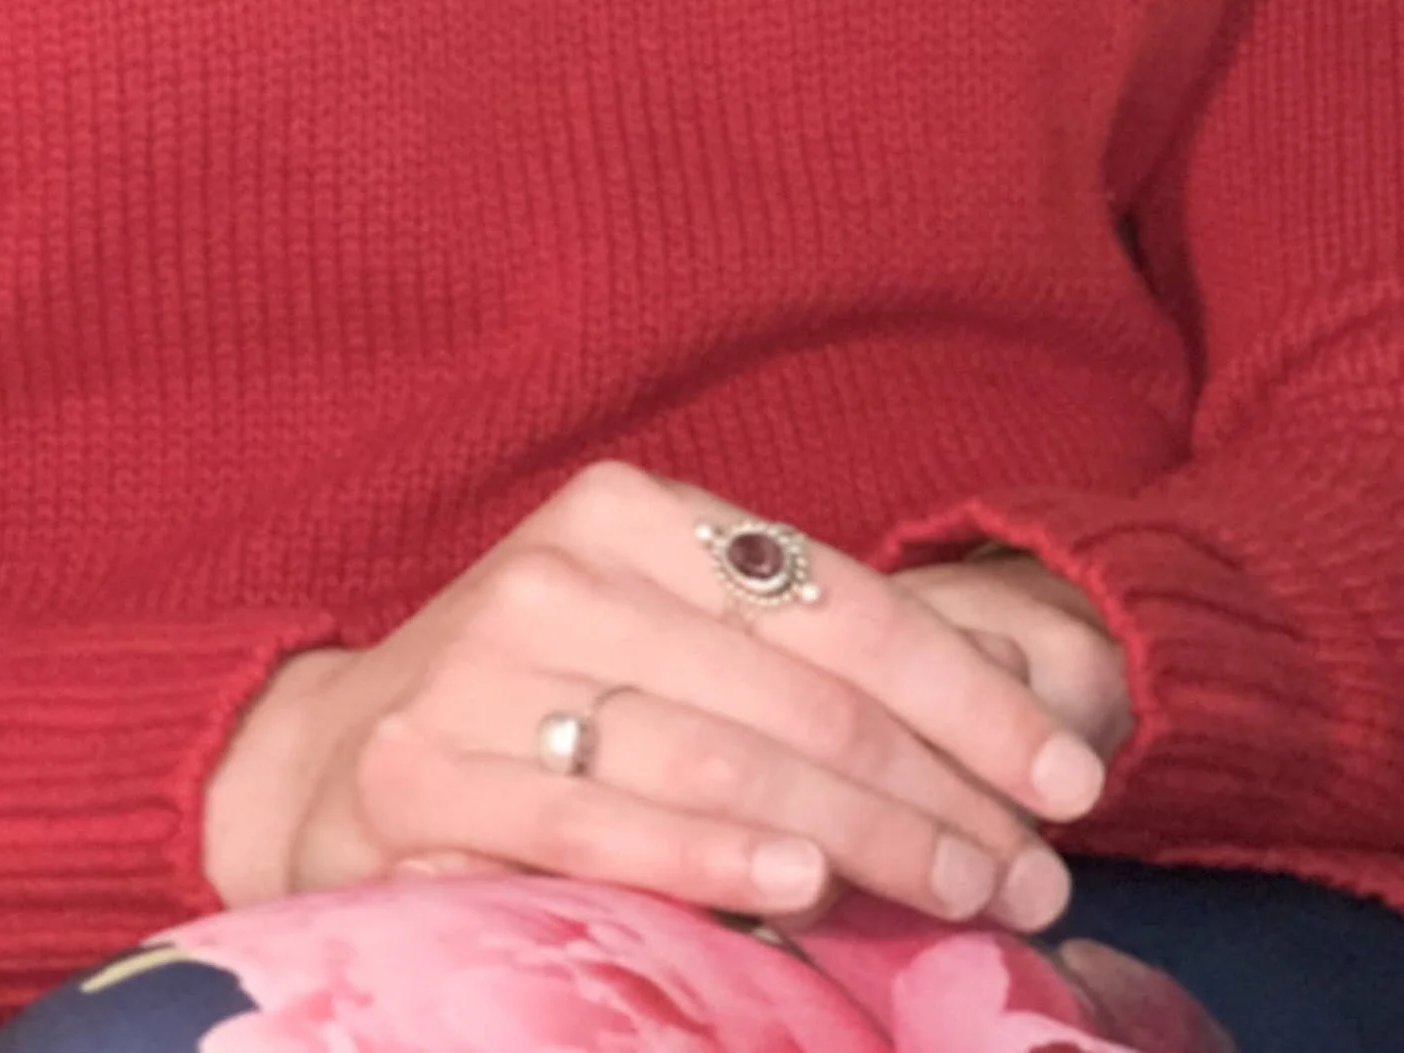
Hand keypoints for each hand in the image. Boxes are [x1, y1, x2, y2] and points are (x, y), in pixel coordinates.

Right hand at [201, 460, 1108, 935]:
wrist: (330, 754)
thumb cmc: (546, 701)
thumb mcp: (668, 636)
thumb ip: (800, 663)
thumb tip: (1010, 718)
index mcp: (633, 511)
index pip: (843, 605)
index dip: (972, 697)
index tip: (1072, 778)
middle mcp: (561, 571)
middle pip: (800, 694)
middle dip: (940, 791)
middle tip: (1034, 873)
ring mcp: (482, 671)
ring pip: (718, 758)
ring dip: (861, 838)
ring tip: (960, 891)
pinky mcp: (421, 775)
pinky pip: (594, 822)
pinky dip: (708, 857)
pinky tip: (800, 890)